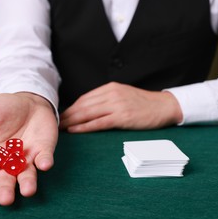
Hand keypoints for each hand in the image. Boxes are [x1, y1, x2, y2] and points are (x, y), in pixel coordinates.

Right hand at [0, 93, 57, 205]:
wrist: (27, 100)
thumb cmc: (1, 110)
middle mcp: (8, 162)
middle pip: (6, 179)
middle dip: (5, 190)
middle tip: (5, 200)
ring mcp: (27, 158)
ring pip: (27, 174)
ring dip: (28, 183)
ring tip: (28, 191)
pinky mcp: (44, 151)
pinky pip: (44, 158)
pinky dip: (45, 162)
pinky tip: (44, 165)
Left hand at [60, 82, 182, 132]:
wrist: (164, 106)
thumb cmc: (144, 103)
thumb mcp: (124, 95)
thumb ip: (108, 99)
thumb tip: (90, 109)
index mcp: (111, 88)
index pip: (85, 98)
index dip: (71, 107)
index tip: (61, 115)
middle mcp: (112, 94)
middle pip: (83, 105)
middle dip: (67, 114)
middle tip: (54, 122)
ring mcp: (117, 105)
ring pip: (88, 113)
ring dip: (71, 121)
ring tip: (60, 128)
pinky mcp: (123, 117)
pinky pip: (99, 122)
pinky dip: (85, 126)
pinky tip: (75, 130)